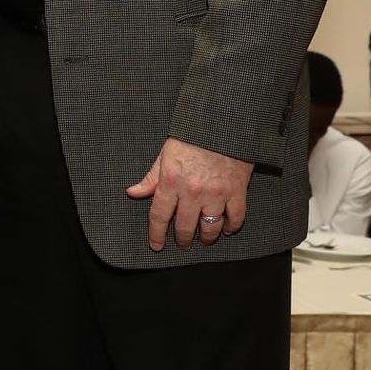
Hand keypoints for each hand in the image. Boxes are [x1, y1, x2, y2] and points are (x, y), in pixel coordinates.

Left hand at [126, 138, 252, 250]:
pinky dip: (232, 227)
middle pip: (185, 226)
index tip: (156, 245)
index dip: (156, 234)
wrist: (223, 124)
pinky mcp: (237, 191)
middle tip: (183, 244)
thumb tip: (133, 192)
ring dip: (206, 238)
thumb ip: (151, 178)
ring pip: (210, 227)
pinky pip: (236, 217)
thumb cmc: (191, 138)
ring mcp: (216, 193)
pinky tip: (227, 230)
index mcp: (171, 181)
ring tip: (204, 240)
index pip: (159, 215)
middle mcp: (192, 191)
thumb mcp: (164, 155)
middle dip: (183, 239)